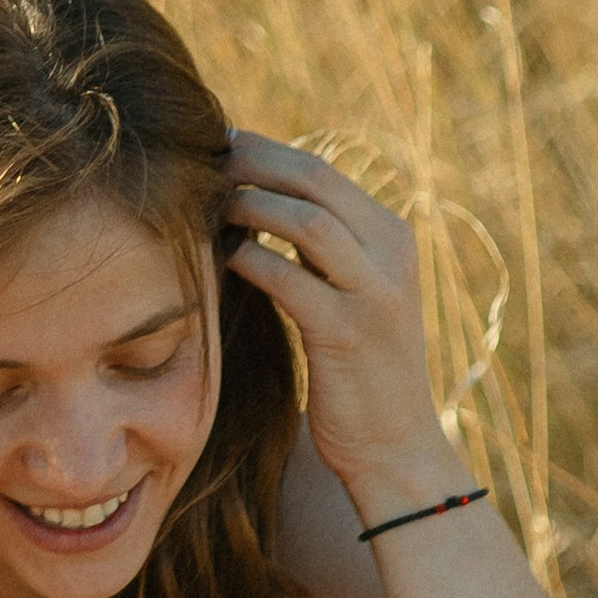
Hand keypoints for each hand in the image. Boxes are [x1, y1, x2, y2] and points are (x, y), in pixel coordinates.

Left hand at [223, 126, 455, 511]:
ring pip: (308, 221)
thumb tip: (256, 202)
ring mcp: (374, 293)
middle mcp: (391, 256)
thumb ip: (321, 252)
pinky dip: (252, 260)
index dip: (266, 153)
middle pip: (316, 180)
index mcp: (392, 238)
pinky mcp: (348, 333)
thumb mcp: (350, 297)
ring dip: (251, 206)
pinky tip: (224, 261)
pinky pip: (290, 279)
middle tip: (203, 162)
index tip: (219, 149)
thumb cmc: (358, 373)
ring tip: (209, 207)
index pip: (324, 172)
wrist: (394, 448)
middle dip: (253, 163)